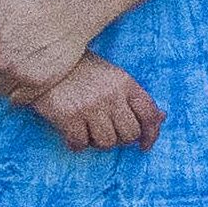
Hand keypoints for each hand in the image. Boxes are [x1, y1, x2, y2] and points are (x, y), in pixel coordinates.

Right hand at [35, 59, 164, 150]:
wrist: (46, 61)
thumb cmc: (82, 71)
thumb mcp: (113, 77)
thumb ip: (134, 98)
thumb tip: (162, 118)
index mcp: (126, 83)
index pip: (149, 113)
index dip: (151, 134)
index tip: (144, 145)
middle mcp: (112, 96)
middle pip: (129, 134)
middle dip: (120, 139)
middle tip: (107, 133)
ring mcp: (91, 106)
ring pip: (107, 142)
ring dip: (98, 142)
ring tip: (88, 131)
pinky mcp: (69, 116)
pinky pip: (81, 144)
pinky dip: (77, 144)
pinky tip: (72, 134)